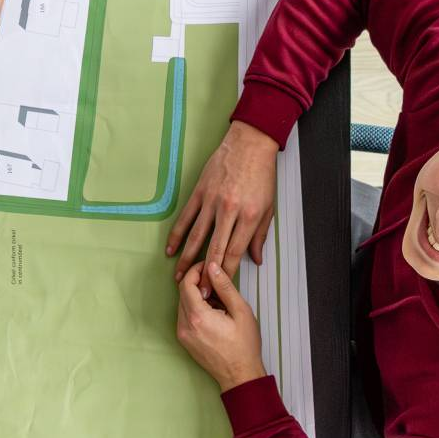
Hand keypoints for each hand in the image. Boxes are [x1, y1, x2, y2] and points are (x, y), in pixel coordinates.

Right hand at [167, 121, 278, 282]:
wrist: (250, 144)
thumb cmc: (262, 176)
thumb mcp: (269, 207)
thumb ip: (260, 235)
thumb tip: (256, 260)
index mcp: (249, 217)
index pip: (234, 253)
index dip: (226, 274)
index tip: (219, 289)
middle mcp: (229, 211)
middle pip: (214, 250)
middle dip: (205, 274)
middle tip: (199, 293)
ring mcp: (212, 202)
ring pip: (196, 237)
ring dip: (186, 259)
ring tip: (179, 276)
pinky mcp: (199, 193)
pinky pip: (186, 218)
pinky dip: (177, 235)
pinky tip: (170, 249)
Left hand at [174, 261, 266, 393]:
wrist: (240, 376)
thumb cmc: (244, 347)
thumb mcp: (241, 311)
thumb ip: (225, 286)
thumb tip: (213, 267)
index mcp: (198, 317)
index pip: (186, 284)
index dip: (195, 270)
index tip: (207, 266)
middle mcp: (185, 326)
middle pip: (182, 293)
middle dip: (197, 282)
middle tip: (216, 281)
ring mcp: (183, 334)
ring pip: (183, 304)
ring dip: (196, 296)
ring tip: (218, 300)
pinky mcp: (185, 341)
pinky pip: (185, 317)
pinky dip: (195, 309)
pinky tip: (213, 313)